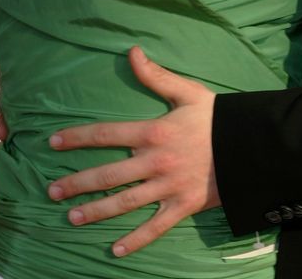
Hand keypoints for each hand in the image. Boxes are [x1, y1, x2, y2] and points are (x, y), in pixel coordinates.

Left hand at [46, 46, 218, 256]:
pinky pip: (155, 227)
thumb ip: (156, 75)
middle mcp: (155, 161)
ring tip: (72, 217)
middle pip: (108, 174)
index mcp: (153, 131)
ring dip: (96, 211)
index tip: (53, 142)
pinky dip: (135, 240)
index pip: (106, 133)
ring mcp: (168, 186)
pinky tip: (115, 249)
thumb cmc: (215, 116)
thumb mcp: (187, 91)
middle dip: (77, 182)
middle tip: (53, 190)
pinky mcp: (182, 206)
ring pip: (125, 202)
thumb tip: (132, 52)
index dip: (77, 137)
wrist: (249, 144)